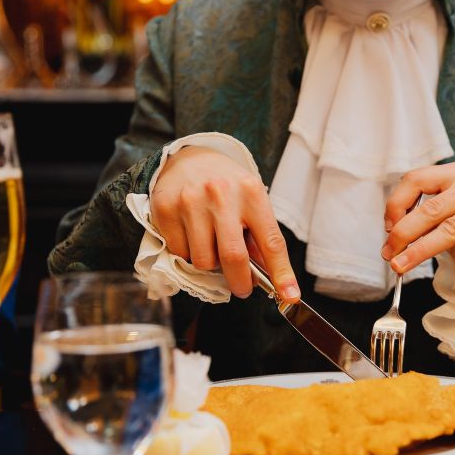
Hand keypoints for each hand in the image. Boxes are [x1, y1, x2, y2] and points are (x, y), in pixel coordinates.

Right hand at [150, 146, 299, 300]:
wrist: (189, 159)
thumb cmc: (228, 186)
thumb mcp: (251, 202)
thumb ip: (259, 237)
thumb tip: (267, 278)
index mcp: (252, 193)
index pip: (271, 241)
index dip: (281, 273)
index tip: (289, 296)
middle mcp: (222, 195)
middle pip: (233, 257)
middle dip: (240, 283)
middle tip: (242, 288)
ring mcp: (191, 202)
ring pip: (203, 261)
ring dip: (210, 264)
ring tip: (212, 245)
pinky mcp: (166, 209)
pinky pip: (180, 253)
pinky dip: (189, 254)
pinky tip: (192, 235)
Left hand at [380, 162, 454, 281]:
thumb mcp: (450, 219)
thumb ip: (426, 219)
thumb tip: (392, 236)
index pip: (416, 179)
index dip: (396, 205)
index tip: (388, 228)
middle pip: (429, 209)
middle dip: (402, 235)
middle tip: (389, 255)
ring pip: (448, 232)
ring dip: (421, 253)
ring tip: (403, 266)